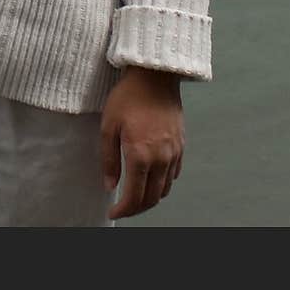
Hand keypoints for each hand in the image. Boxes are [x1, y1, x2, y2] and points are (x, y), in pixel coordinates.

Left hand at [101, 66, 184, 219]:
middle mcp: (161, 159)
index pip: (134, 197)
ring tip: (135, 194)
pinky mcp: (181, 146)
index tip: (113, 213)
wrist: (155, 76)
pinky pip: (173, 174)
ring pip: (164, 189)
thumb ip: (109, 159)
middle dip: (136, 209)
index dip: (123, 211)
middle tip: (123, 208)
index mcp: (140, 156)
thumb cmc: (128, 97)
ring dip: (150, 197)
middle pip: (152, 199)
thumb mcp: (108, 125)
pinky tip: (151, 177)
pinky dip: (162, 183)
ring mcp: (173, 153)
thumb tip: (110, 185)